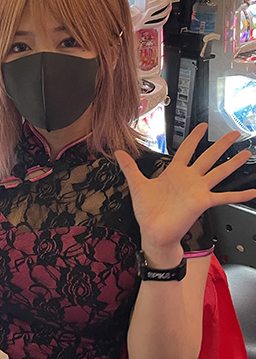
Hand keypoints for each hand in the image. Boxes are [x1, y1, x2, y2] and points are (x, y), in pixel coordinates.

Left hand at [115, 123, 255, 265]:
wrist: (153, 232)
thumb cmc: (147, 211)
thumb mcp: (137, 185)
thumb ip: (129, 168)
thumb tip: (117, 152)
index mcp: (174, 172)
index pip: (187, 150)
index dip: (194, 137)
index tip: (202, 126)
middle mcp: (188, 179)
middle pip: (208, 156)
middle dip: (220, 144)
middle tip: (233, 133)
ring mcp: (197, 190)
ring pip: (218, 172)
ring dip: (232, 163)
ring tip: (246, 153)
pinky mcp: (203, 202)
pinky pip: (224, 196)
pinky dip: (239, 194)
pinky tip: (252, 191)